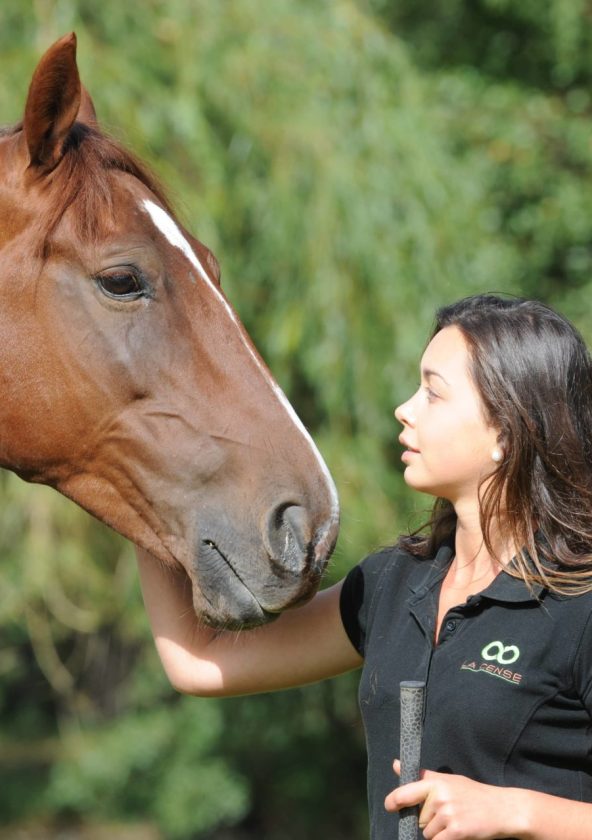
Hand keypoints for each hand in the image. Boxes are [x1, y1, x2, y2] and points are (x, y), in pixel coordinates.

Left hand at [385, 759, 517, 838]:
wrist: (503, 808)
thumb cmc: (474, 794)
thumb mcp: (449, 780)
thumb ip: (422, 777)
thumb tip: (395, 764)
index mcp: (436, 782)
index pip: (405, 792)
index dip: (393, 801)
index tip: (390, 806)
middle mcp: (439, 797)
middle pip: (418, 819)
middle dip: (428, 821)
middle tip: (449, 815)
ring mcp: (448, 814)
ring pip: (427, 833)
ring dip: (438, 834)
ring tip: (456, 823)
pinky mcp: (457, 830)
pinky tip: (456, 834)